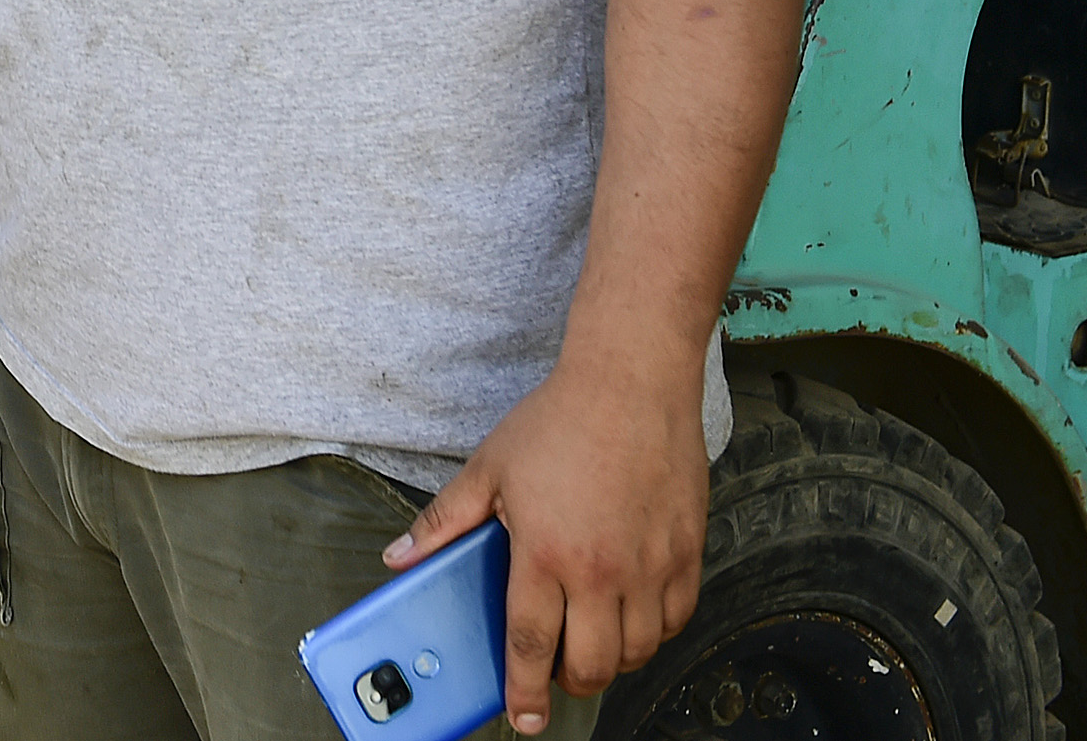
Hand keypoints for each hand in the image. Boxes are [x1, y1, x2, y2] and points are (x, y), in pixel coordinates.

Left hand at [384, 352, 708, 731]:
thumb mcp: (488, 468)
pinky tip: (632, 612)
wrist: (631, 379)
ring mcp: (650, 565)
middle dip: (569, 683)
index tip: (523, 716)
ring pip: (638, 650)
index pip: (531, 645)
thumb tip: (400, 556)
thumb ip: (444, 521)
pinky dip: (654, 630)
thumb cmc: (560, 420)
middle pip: (591, 664)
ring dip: (612, 658)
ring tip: (590, 637)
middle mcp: (601, 569)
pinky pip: (676, 619)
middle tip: (555, 670)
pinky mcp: (686, 552)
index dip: (524, 691)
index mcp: (545, 552)